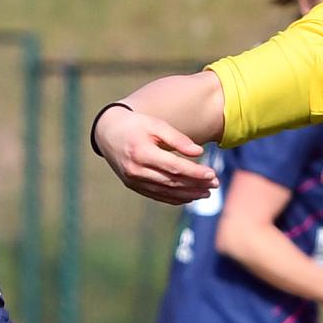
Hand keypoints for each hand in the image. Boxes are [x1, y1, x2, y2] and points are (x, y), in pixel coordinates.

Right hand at [96, 105, 214, 205]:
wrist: (107, 132)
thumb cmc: (135, 125)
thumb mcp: (156, 124)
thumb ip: (177, 138)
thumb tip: (199, 152)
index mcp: (141, 152)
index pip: (174, 167)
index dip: (195, 173)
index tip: (212, 174)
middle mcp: (136, 170)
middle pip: (172, 182)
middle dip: (196, 185)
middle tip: (215, 184)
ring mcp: (133, 180)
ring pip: (166, 192)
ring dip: (188, 194)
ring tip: (206, 193)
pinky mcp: (133, 185)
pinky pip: (157, 195)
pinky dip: (175, 198)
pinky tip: (189, 197)